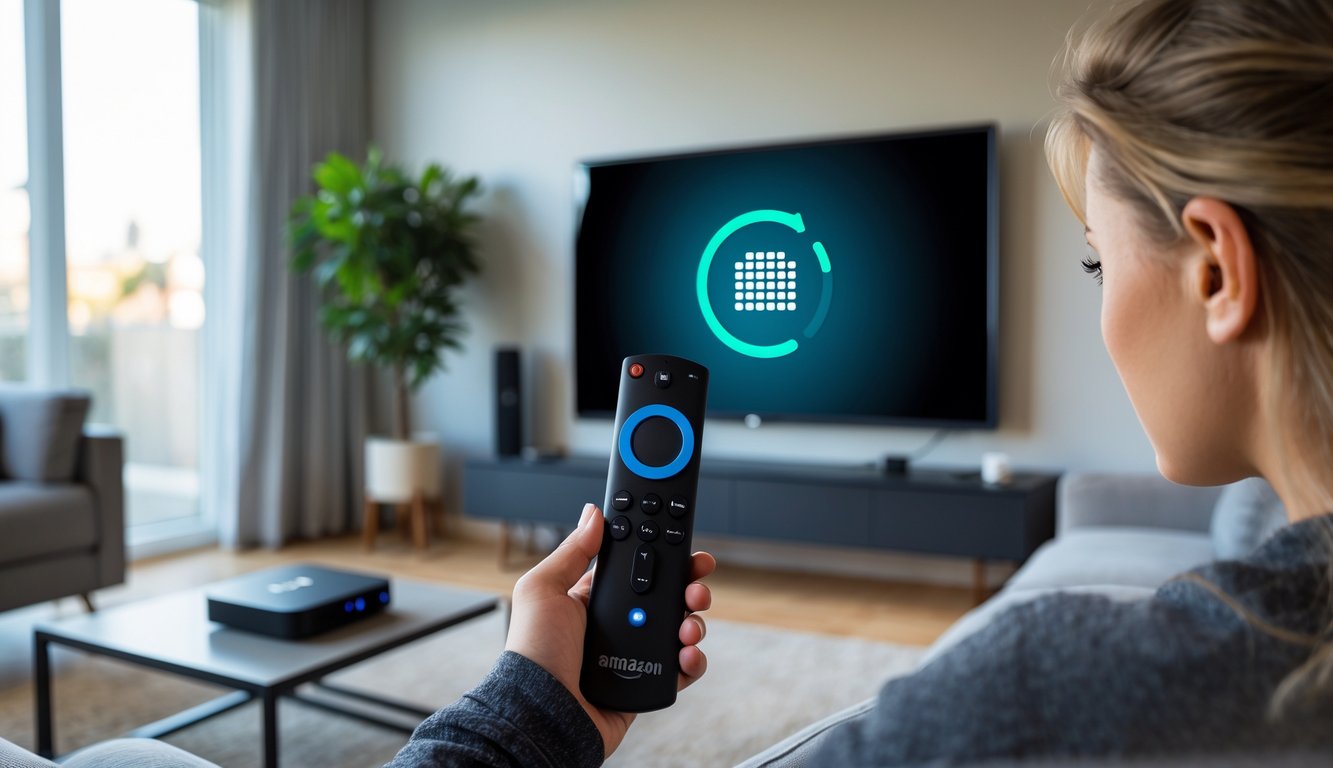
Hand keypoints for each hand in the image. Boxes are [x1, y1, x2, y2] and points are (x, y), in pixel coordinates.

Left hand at [505, 503, 714, 758]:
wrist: (543, 712)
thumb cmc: (534, 652)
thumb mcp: (542, 589)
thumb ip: (573, 551)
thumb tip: (593, 514)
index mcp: (594, 598)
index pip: (637, 568)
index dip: (662, 553)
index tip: (683, 543)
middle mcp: (618, 623)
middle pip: (667, 595)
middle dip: (689, 585)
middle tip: (696, 583)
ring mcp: (634, 653)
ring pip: (680, 628)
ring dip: (694, 622)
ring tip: (687, 626)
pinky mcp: (647, 683)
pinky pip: (681, 667)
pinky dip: (692, 660)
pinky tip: (686, 654)